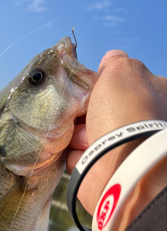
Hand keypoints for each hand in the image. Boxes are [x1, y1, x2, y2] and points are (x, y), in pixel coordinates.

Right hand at [67, 50, 166, 230]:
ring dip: (78, 134)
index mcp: (154, 97)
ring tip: (82, 137)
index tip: (90, 87)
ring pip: (88, 134)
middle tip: (81, 112)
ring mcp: (123, 148)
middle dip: (86, 111)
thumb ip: (115, 62)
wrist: (120, 162)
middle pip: (101, 110)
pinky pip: (80, 156)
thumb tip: (110, 61)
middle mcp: (141, 124)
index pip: (125, 86)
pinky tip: (79, 152)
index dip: (104, 85)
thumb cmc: (124, 111)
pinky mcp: (104, 169)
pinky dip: (75, 155)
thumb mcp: (122, 71)